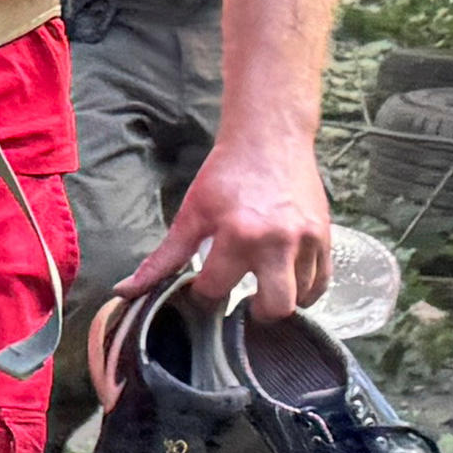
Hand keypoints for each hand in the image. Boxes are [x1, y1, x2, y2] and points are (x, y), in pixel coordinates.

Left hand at [121, 124, 334, 321]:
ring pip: (302, 297)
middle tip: (243, 302)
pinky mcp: (325, 236)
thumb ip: (164, 258)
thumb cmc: (225, 175)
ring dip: (281, 299)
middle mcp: (278, 241)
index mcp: (239, 235)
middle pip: (276, 307)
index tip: (203, 289)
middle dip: (255, 313)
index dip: (204, 295)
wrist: (269, 139)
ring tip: (263, 287)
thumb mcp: (191, 214)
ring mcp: (307, 240)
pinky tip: (287, 282)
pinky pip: (322, 281)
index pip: (217, 290)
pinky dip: (306, 290)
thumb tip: (127, 290)